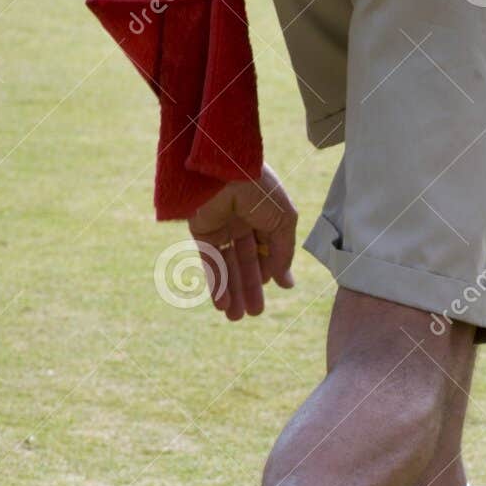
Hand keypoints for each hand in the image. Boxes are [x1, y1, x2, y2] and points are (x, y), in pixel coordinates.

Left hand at [186, 163, 297, 320]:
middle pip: (246, 261)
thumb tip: (283, 282)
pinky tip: (221, 303)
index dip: (270, 269)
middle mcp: (242, 220)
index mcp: (265, 214)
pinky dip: (215, 282)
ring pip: (227, 265)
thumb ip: (283, 253)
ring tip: (235, 317)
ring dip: (232, 291)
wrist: (227, 169)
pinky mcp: (201, 229)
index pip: (267, 248)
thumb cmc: (261, 188)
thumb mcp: (284, 222)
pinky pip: (209, 260)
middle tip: (254, 313)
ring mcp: (221, 225)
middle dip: (250, 288)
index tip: (276, 287)